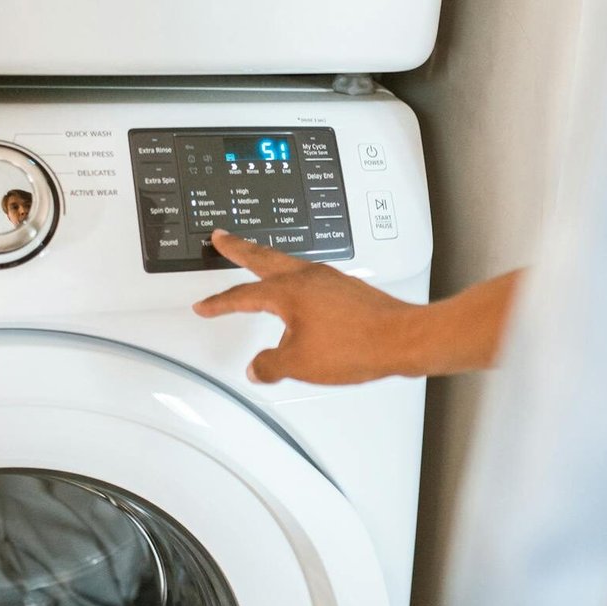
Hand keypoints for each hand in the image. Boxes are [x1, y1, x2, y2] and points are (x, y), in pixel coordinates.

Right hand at [192, 229, 426, 384]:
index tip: (204, 306)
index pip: (243, 295)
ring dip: (268, 262)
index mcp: (289, 291)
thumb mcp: (300, 363)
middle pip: (264, 258)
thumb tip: (257, 367)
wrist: (402, 339)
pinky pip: (311, 279)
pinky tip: (299, 298)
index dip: (220, 303)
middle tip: (223, 238)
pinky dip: (294, 281)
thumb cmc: (356, 345)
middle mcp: (308, 277)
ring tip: (257, 263)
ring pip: (288, 264)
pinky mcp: (347, 289)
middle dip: (239, 249)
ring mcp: (330, 279)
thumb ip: (271, 365)